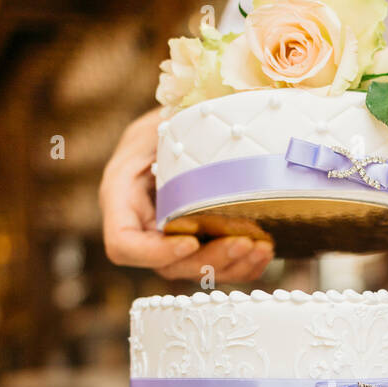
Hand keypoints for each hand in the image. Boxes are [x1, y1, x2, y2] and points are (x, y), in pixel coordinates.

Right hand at [100, 109, 274, 281]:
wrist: (183, 129)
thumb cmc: (168, 119)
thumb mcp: (164, 115)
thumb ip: (175, 126)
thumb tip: (209, 114)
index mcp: (122, 199)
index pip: (123, 245)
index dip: (154, 252)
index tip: (189, 239)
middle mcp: (144, 229)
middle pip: (168, 266)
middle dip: (208, 260)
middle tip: (243, 242)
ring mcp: (171, 242)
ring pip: (197, 272)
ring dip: (231, 266)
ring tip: (261, 246)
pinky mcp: (199, 245)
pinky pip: (219, 268)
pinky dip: (244, 266)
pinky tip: (265, 250)